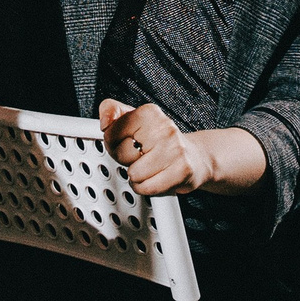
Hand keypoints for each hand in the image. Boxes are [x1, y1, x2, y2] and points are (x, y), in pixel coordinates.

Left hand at [97, 100, 214, 195]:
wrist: (195, 157)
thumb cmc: (160, 140)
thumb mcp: (135, 119)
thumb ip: (113, 112)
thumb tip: (105, 122)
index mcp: (149, 113)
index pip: (111, 133)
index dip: (112, 143)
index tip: (124, 143)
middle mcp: (164, 128)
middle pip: (121, 155)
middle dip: (126, 160)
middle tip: (141, 156)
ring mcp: (175, 149)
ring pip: (133, 174)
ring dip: (137, 176)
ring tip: (150, 167)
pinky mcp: (182, 170)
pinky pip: (147, 188)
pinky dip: (147, 188)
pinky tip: (155, 178)